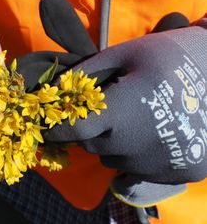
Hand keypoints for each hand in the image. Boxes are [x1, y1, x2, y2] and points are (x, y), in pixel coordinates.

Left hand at [45, 10, 206, 184]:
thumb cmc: (167, 56)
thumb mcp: (124, 54)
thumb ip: (85, 73)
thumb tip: (53, 90)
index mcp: (123, 111)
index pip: (73, 131)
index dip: (57, 128)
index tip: (49, 125)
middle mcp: (137, 144)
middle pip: (91, 146)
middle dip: (90, 129)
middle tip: (107, 108)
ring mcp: (158, 162)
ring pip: (112, 158)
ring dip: (113, 142)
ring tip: (135, 117)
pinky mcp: (177, 173)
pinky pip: (137, 168)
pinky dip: (136, 153)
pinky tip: (153, 131)